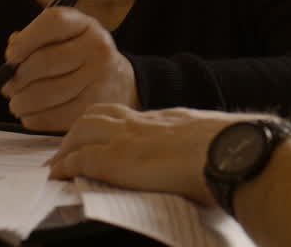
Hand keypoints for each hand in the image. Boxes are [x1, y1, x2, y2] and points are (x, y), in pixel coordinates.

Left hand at [1, 7, 138, 131]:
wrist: (118, 82)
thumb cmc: (79, 57)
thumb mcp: (64, 37)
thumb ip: (35, 39)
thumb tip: (12, 55)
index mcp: (86, 25)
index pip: (54, 22)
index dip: (27, 39)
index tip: (10, 56)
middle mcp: (97, 48)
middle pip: (45, 62)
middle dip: (18, 78)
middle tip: (7, 88)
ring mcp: (99, 79)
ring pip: (46, 93)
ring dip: (22, 102)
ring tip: (17, 104)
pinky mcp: (94, 106)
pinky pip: (54, 116)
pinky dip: (35, 119)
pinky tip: (32, 115)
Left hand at [48, 104, 258, 205]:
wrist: (230, 151)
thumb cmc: (233, 151)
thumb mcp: (216, 143)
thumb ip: (205, 148)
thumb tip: (215, 165)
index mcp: (170, 119)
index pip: (132, 117)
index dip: (113, 126)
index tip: (106, 139)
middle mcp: (146, 122)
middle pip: (101, 114)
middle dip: (81, 129)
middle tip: (69, 149)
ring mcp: (129, 138)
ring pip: (83, 128)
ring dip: (67, 145)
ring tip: (59, 163)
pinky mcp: (116, 159)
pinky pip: (79, 158)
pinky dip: (64, 165)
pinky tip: (57, 176)